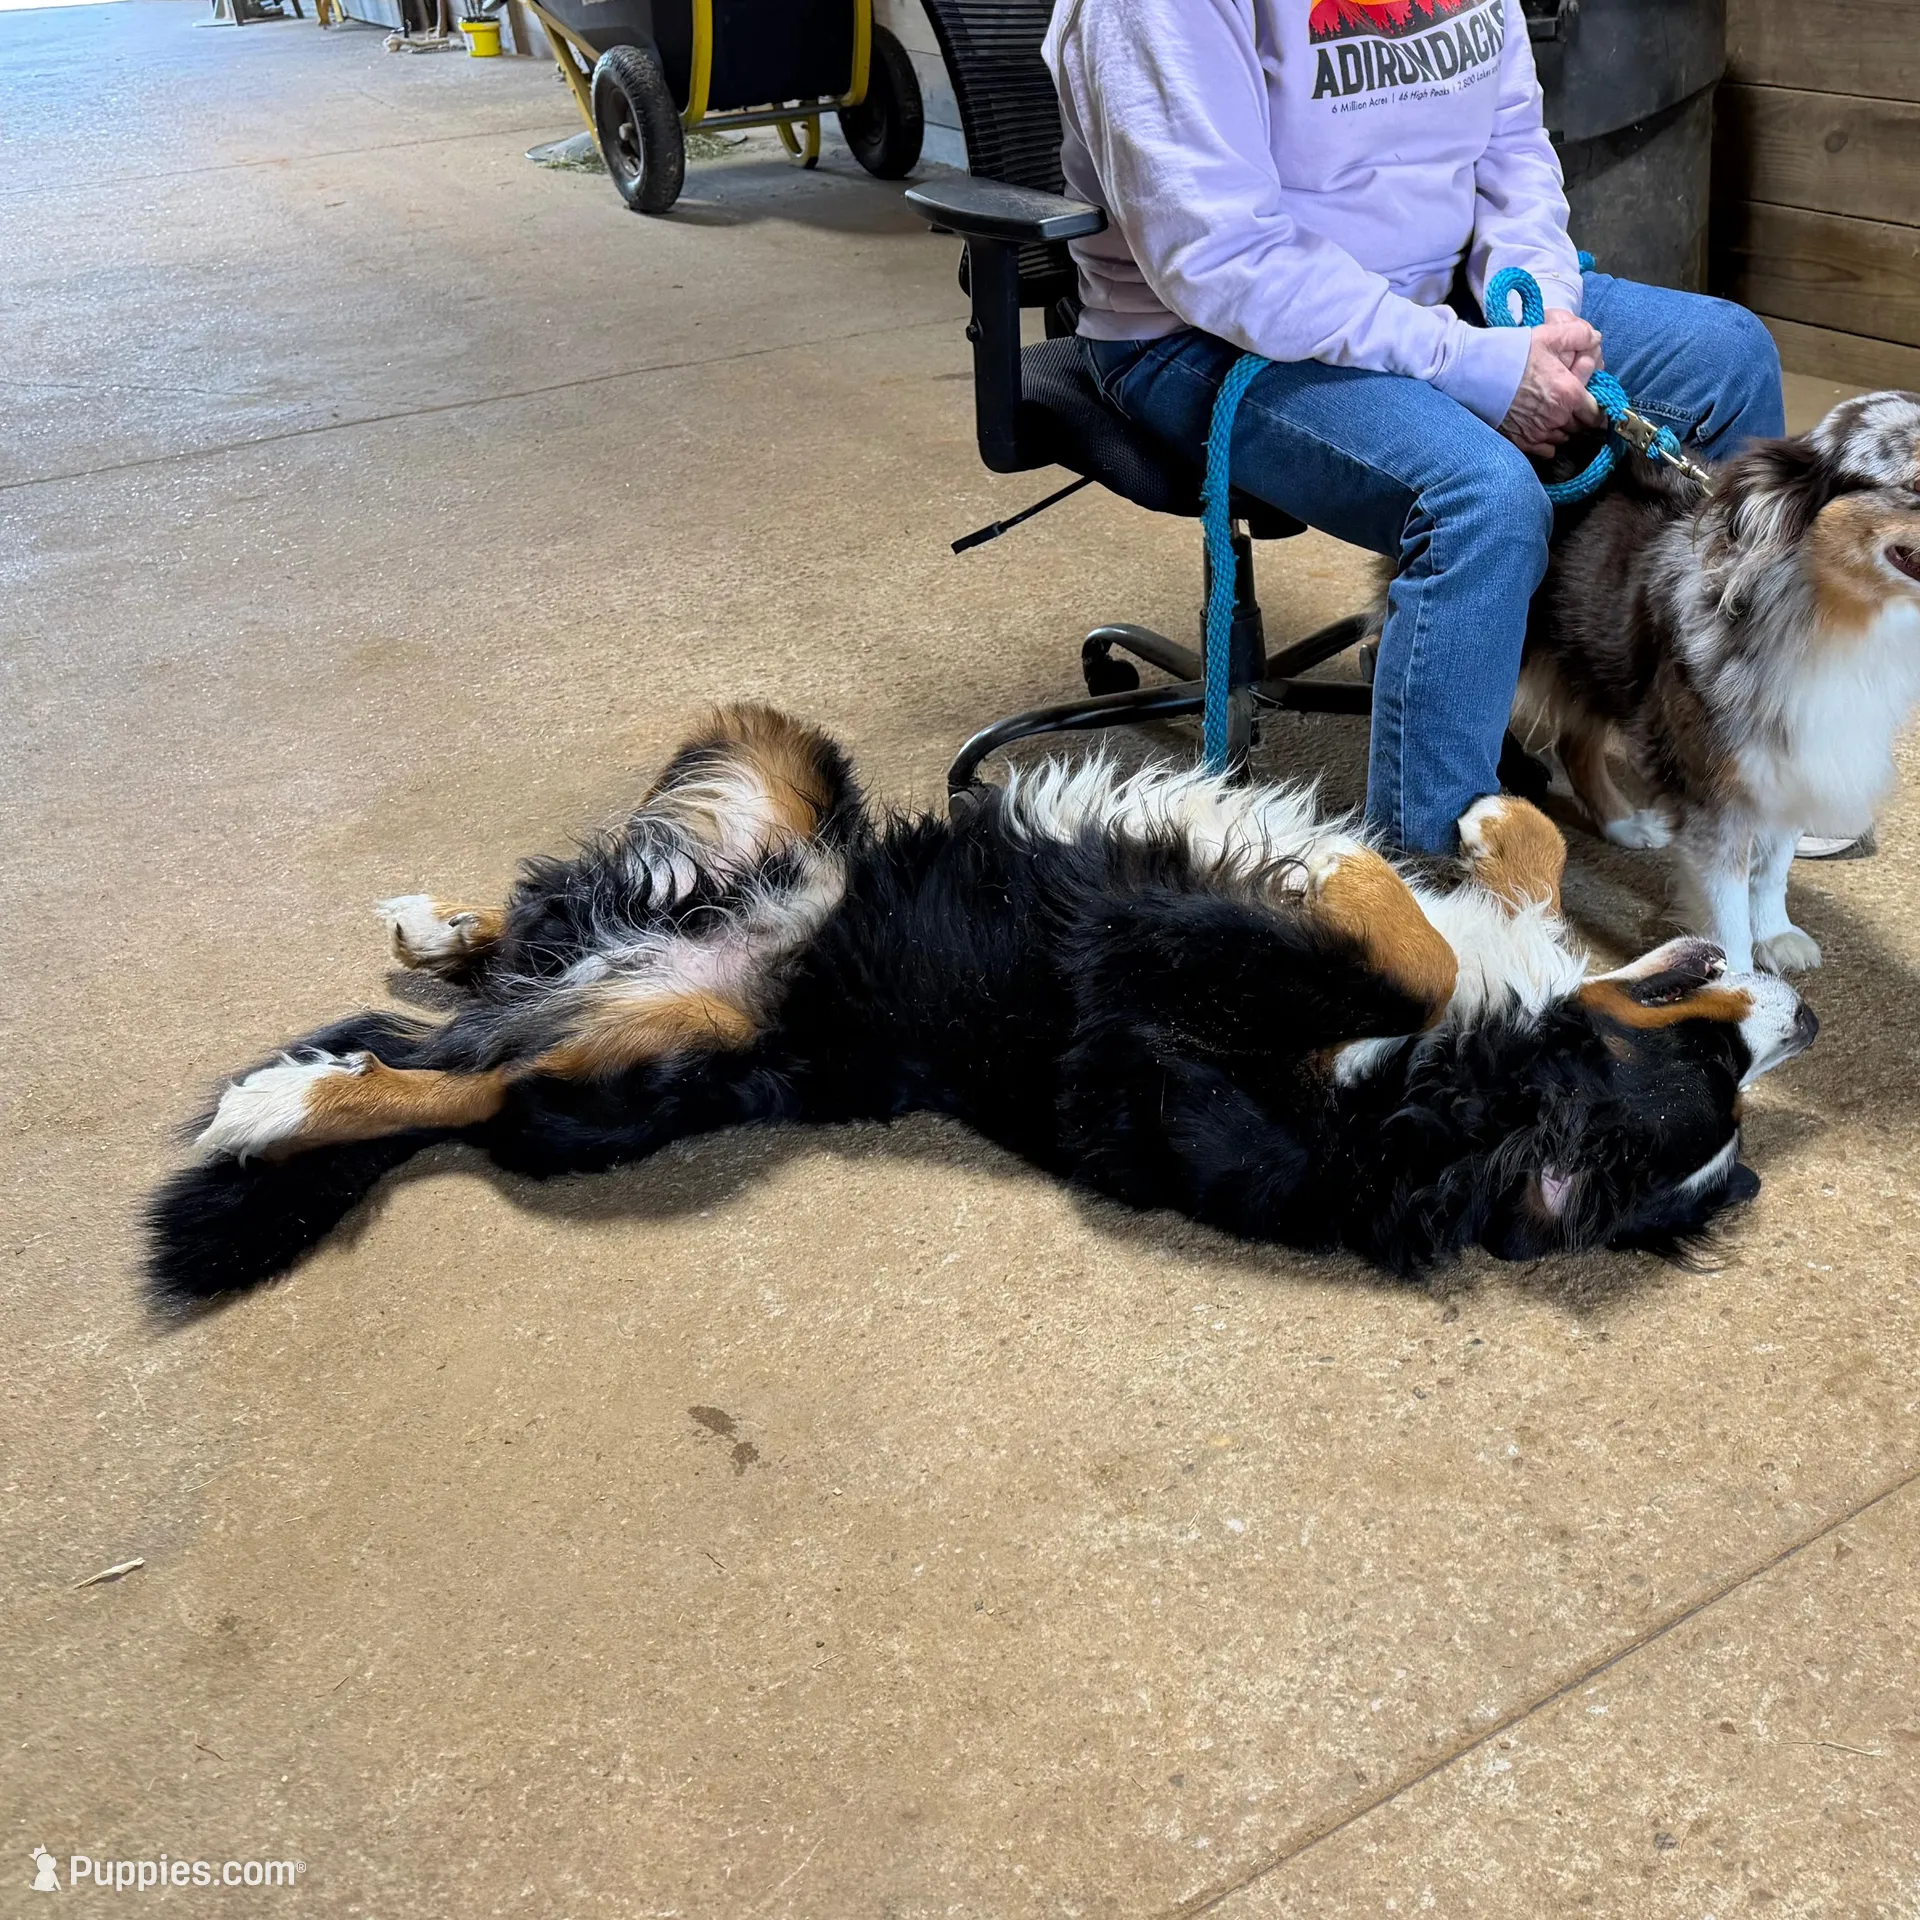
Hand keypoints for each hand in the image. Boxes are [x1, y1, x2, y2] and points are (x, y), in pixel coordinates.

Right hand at [1500, 312, 1603, 456]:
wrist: (1474, 373)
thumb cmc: (1512, 353)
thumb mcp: (1548, 335)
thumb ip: (1578, 335)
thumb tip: (1595, 338)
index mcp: (1569, 393)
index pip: (1596, 413)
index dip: (1597, 410)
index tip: (1592, 406)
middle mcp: (1557, 418)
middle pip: (1580, 426)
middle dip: (1578, 416)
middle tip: (1568, 404)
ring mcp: (1538, 433)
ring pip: (1563, 438)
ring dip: (1562, 428)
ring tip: (1551, 414)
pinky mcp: (1521, 442)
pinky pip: (1546, 450)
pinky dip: (1546, 442)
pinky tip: (1539, 428)